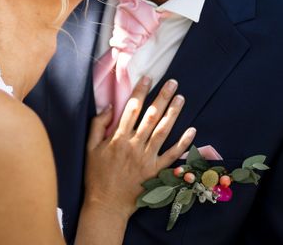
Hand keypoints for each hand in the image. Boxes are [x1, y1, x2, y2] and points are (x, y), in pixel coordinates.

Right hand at [82, 77, 195, 220]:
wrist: (106, 204)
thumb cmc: (96, 175)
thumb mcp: (90, 148)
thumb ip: (98, 125)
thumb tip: (110, 107)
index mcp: (118, 138)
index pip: (132, 109)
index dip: (140, 92)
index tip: (148, 78)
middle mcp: (135, 145)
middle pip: (151, 116)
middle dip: (162, 97)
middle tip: (172, 82)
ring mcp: (147, 159)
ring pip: (163, 131)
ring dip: (173, 113)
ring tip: (181, 98)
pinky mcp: (156, 172)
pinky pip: (172, 155)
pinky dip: (183, 143)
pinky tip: (192, 130)